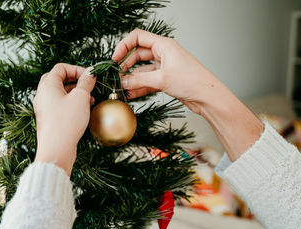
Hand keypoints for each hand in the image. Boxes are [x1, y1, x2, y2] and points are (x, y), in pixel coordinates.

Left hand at [33, 63, 95, 174]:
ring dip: (76, 93)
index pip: (61, 68)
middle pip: (59, 79)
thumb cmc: (66, 122)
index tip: (90, 76)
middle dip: (76, 80)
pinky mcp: (49, 119)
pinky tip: (84, 109)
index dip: (77, 69)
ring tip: (90, 98)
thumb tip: (90, 72)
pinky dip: (72, 103)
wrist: (56, 149)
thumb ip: (86, 82)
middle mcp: (43, 95)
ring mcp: (45, 107)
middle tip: (88, 85)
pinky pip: (60, 105)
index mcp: (47, 85)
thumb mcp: (81, 98)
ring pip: (61, 93)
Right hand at [112, 28, 229, 114]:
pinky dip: (138, 87)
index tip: (115, 59)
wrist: (208, 97)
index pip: (137, 37)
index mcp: (164, 45)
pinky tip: (130, 94)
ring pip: (142, 70)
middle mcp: (163, 54)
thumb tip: (122, 81)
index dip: (123, 46)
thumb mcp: (161, 79)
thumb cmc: (193, 81)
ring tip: (122, 88)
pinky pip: (147, 81)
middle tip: (116, 76)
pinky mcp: (165, 79)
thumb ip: (138, 80)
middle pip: (137, 54)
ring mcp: (164, 67)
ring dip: (131, 78)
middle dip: (126, 65)